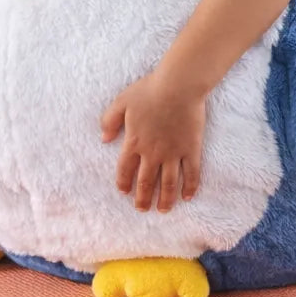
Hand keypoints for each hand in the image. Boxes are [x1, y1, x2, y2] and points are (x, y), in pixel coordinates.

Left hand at [100, 72, 205, 212]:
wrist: (179, 86)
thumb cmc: (149, 90)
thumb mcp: (122, 102)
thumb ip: (109, 121)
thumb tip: (104, 139)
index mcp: (134, 142)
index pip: (126, 170)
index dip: (124, 183)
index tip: (125, 192)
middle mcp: (153, 153)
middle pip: (146, 182)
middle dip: (143, 198)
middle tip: (142, 209)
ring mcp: (173, 153)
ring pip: (168, 183)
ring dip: (165, 199)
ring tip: (163, 210)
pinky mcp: (191, 149)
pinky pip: (191, 173)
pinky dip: (190, 187)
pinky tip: (187, 197)